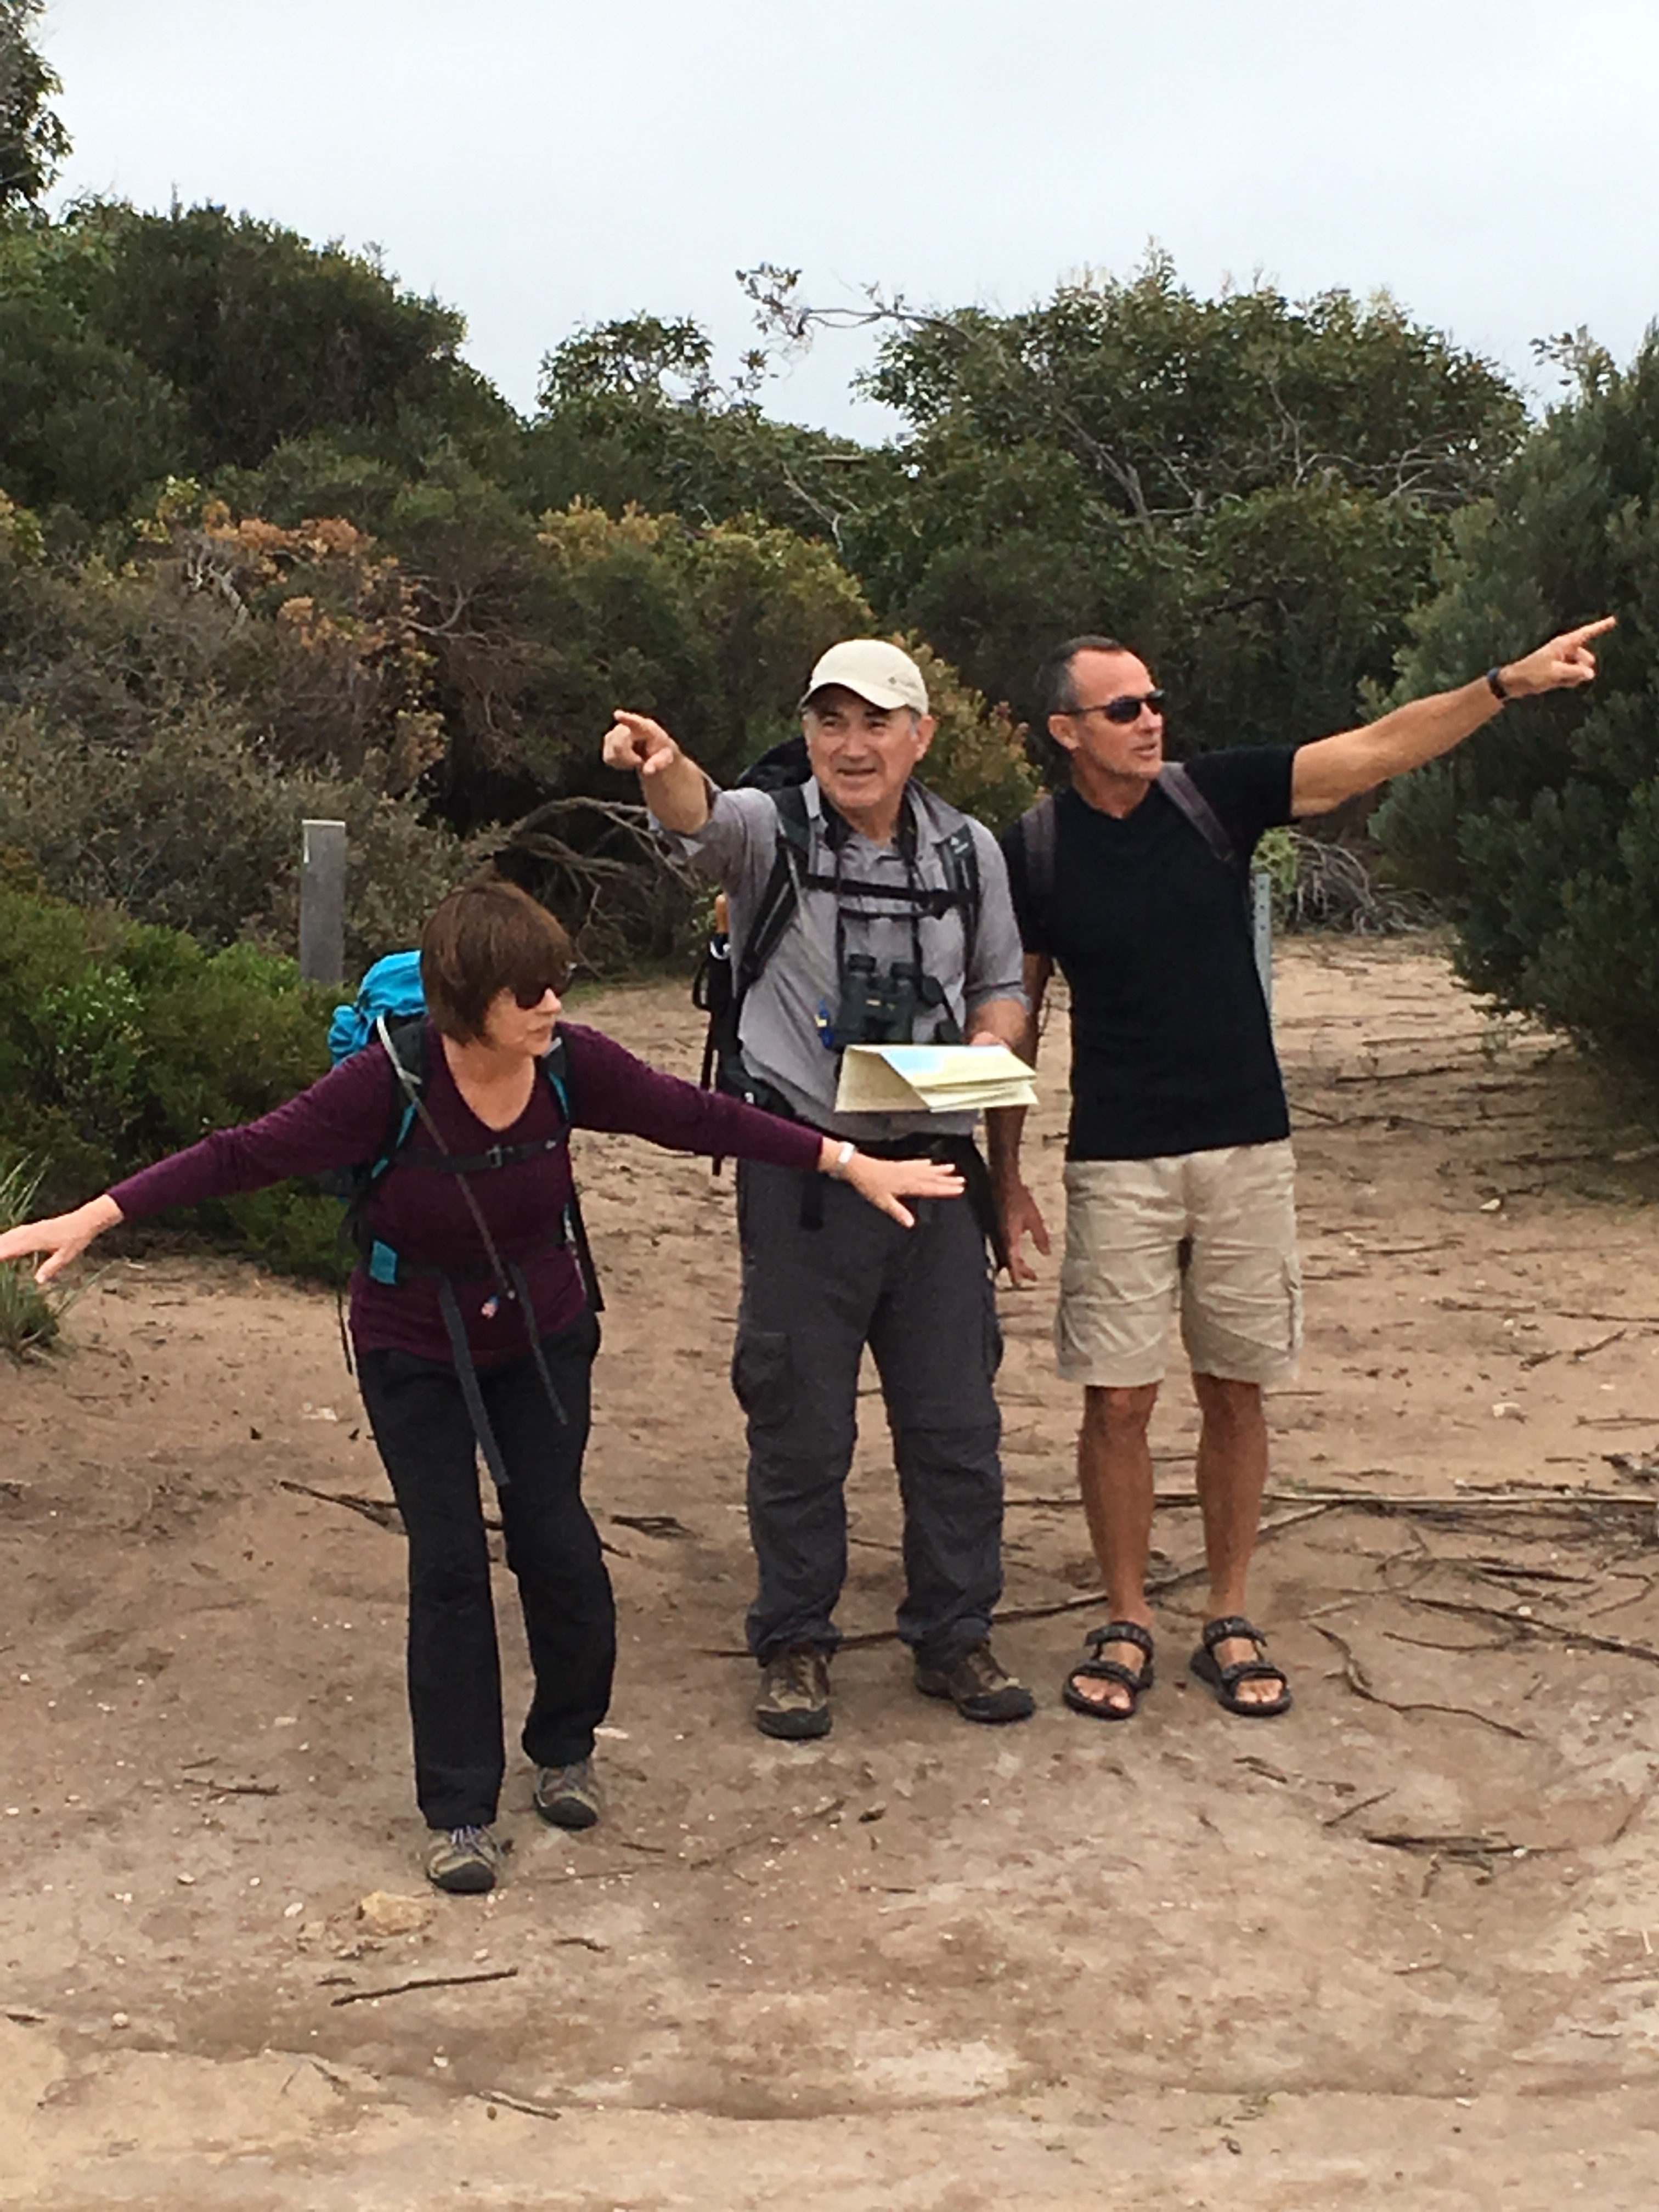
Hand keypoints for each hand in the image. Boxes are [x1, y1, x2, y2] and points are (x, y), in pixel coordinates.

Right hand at [0, 1195, 121, 1284]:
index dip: (0, 1253)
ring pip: (11, 1234)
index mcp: (36, 1240)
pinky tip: (5, 1239)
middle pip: (7, 1240)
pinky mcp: (37, 1226)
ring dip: (1, 1241)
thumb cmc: (76, 1238)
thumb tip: (38, 1281)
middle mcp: (32, 1232)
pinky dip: (8, 1236)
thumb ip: (51, 1267)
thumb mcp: (66, 1256)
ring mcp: (33, 1228)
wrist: (85, 1220)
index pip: (13, 1248)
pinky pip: (18, 1231)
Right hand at [602, 709, 680, 778]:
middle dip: (627, 756)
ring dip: (624, 761)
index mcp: (647, 727)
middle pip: (619, 741)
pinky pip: (608, 757)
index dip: (626, 718)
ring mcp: (616, 733)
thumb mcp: (666, 757)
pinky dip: (618, 763)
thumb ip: (659, 763)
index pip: (636, 722)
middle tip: (639, 762)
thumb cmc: (661, 751)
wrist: (653, 751)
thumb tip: (647, 771)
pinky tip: (627, 761)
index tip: (617, 715)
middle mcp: (629, 726)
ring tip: (636, 760)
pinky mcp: (609, 743)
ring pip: (612, 751)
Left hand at [838, 1151, 964, 1228]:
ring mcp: (904, 1169)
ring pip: (926, 1169)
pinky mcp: (898, 1165)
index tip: (959, 1189)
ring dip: (939, 1170)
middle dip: (947, 1180)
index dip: (945, 1189)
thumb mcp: (883, 1202)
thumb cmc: (869, 1185)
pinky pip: (916, 1163)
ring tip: (952, 1168)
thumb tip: (911, 1223)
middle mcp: (908, 1175)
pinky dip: (924, 1163)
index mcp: (907, 1185)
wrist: (858, 1168)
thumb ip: (898, 1212)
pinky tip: (929, 1162)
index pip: (930, 1188)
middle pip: (932, 1178)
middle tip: (962, 1180)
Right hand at [997, 1177, 1050, 1285]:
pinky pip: (1001, 1246)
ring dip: (1014, 1263)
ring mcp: (995, 1233)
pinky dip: (1009, 1254)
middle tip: (1032, 1276)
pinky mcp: (995, 1228)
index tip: (1022, 1282)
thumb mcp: (1034, 1218)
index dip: (1017, 1273)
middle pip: (1007, 1261)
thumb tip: (1046, 1253)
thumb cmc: (1019, 1198)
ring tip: (1026, 1269)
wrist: (1002, 1182)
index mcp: (1009, 1237)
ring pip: (1003, 1254)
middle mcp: (1000, 1238)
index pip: (1012, 1261)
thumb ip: (1040, 1237)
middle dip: (1019, 1270)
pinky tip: (1015, 1253)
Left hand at [1501, 616, 1615, 697]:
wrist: (1515, 682)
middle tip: (1565, 674)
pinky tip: (1555, 683)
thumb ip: (1574, 673)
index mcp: (1563, 644)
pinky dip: (1568, 682)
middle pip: (1587, 659)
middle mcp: (1565, 650)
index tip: (1613, 620)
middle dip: (1582, 669)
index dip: (1600, 627)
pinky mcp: (1560, 670)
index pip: (1586, 633)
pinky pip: (1573, 677)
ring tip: (1556, 679)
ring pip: (1581, 670)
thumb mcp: (1555, 673)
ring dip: (1573, 677)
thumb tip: (1590, 674)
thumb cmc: (1532, 674)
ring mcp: (1563, 660)